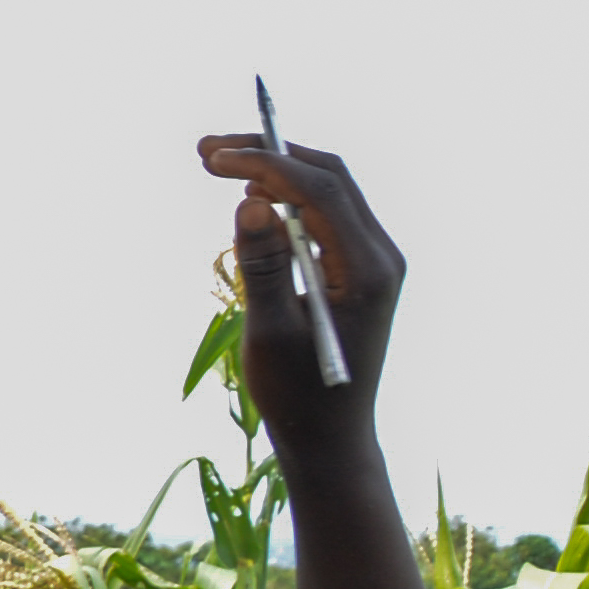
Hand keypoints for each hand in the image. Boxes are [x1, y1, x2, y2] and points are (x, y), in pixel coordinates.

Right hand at [197, 127, 401, 451]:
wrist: (331, 439)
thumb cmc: (298, 397)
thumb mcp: (269, 334)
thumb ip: (263, 266)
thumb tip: (250, 203)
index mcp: (367, 270)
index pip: (321, 190)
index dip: (266, 163)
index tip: (213, 158)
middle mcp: (381, 256)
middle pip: (331, 177)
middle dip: (270, 154)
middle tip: (207, 150)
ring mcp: (374, 262)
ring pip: (329, 190)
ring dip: (276, 171)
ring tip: (218, 165)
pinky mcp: (359, 271)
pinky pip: (327, 215)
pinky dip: (287, 198)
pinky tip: (252, 199)